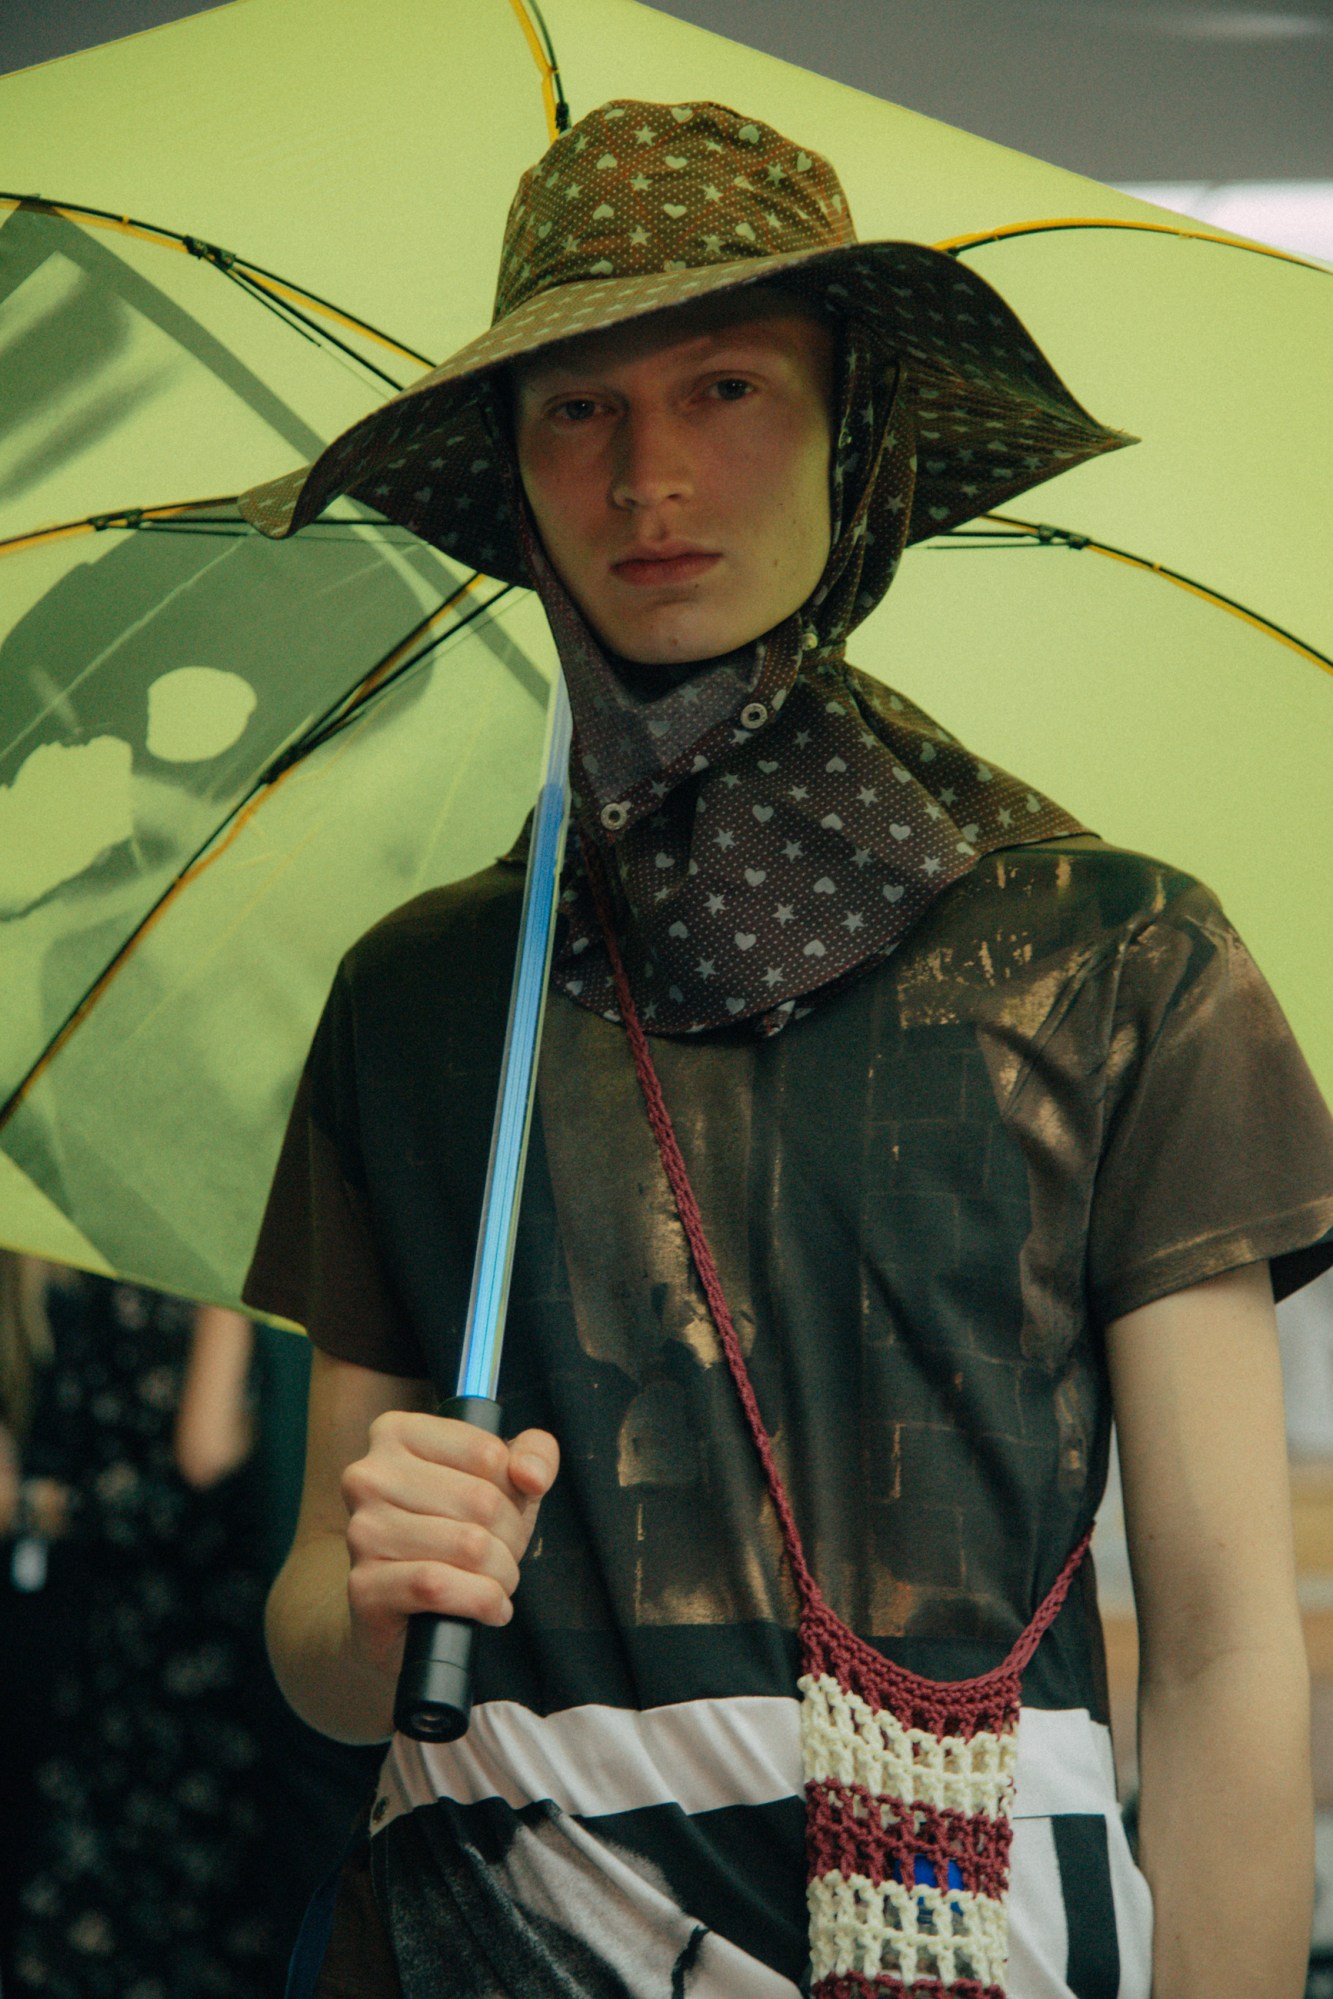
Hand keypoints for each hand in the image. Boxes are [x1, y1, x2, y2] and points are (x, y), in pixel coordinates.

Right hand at [341, 1412, 558, 1677]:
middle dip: (511, 1538)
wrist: (400, 1608)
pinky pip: (438, 1586)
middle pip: (482, 1501)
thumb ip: (533, 1455)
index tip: (506, 1510)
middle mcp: (368, 1475)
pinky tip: (490, 1608)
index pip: (487, 1453)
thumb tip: (531, 1476)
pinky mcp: (363, 1586)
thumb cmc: (454, 1530)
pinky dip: (482, 1601)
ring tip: (497, 1583)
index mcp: (396, 1432)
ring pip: (467, 1545)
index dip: (514, 1490)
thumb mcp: (502, 1483)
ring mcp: (361, 1530)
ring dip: (501, 1574)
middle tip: (505, 1556)